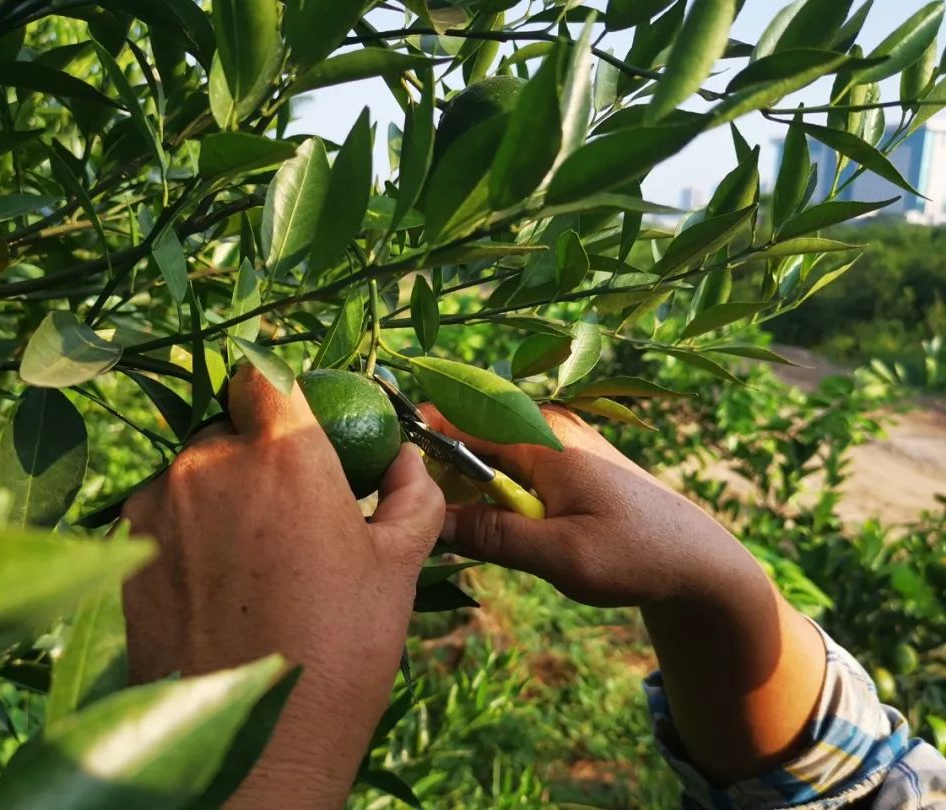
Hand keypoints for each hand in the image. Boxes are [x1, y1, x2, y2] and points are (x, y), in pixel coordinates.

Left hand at [122, 366, 443, 807]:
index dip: (278, 393)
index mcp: (283, 454)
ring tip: (250, 565)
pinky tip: (212, 589)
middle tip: (285, 515)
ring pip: (191, 474)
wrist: (258, 743)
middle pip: (228, 429)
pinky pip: (160, 516)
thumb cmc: (344, 647)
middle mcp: (209, 464)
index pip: (264, 374)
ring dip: (218, 498)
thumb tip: (405, 462)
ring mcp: (158, 506)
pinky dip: (185, 534)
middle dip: (254, 458)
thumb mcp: (397, 566)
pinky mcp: (125, 550)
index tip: (293, 425)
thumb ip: (410, 495)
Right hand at [423, 402, 728, 606]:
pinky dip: (484, 488)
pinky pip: (506, 463)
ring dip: (459, 481)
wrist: (699, 562)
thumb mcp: (562, 556)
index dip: (416, 438)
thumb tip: (428, 522)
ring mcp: (556, 442)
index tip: (385, 472)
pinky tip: (479, 523)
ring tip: (441, 523)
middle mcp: (547, 427)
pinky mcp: (563, 461)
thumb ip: (494, 536)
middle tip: (412, 512)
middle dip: (434, 466)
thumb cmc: (638, 556)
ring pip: (483, 448)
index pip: (458, 416)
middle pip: (465, 429)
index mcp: (543, 438)